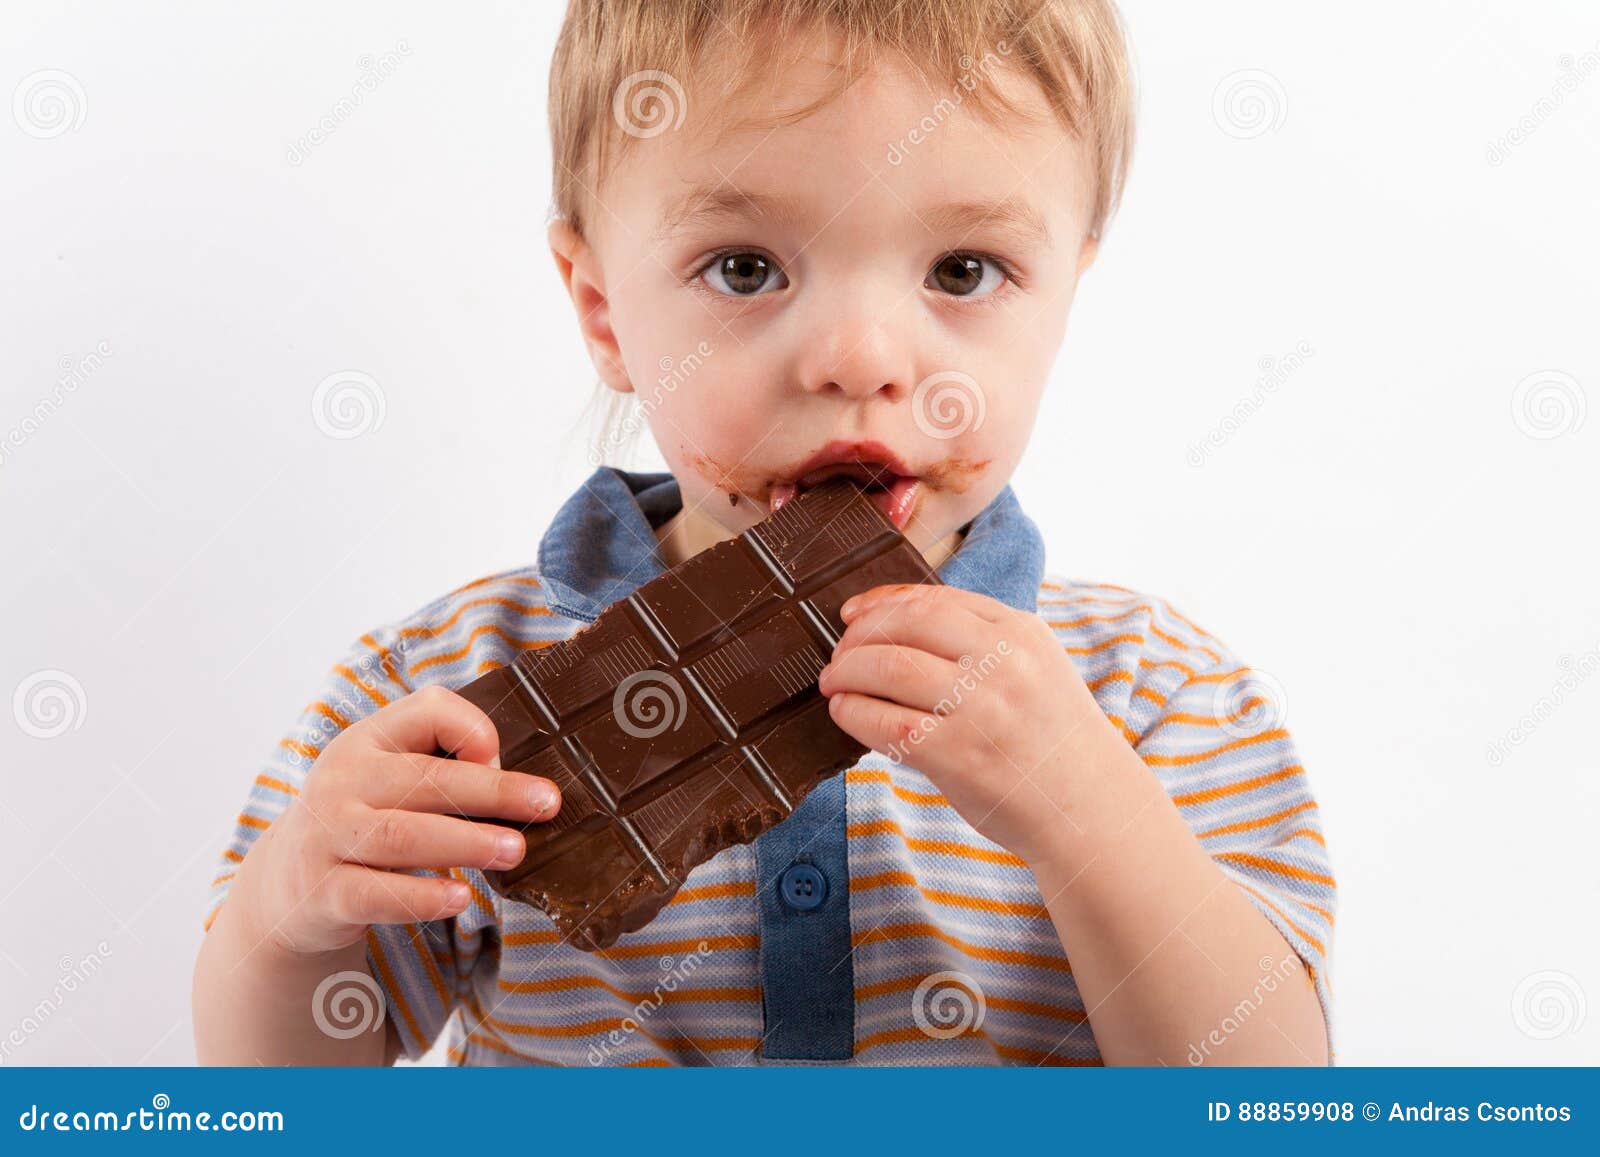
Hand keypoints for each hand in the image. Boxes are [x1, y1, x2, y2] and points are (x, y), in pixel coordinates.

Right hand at [228, 684, 561, 957]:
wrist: (284, 883)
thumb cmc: (360, 817)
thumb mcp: (384, 773)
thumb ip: (438, 763)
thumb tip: (506, 778)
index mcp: (365, 741)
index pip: (426, 711)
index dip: (472, 729)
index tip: (503, 758)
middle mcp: (341, 782)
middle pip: (425, 779)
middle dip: (492, 791)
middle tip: (545, 804)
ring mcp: (327, 838)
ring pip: (403, 835)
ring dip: (467, 842)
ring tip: (514, 850)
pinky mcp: (323, 893)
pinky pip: (376, 894)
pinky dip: (421, 897)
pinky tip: (460, 898)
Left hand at [816, 584, 1121, 865]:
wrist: (1093, 809)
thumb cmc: (1054, 741)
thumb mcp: (1037, 670)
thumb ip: (982, 643)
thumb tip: (894, 626)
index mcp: (1022, 632)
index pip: (935, 599)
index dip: (883, 602)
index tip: (853, 613)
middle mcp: (1004, 662)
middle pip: (906, 625)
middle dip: (858, 638)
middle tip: (838, 656)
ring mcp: (982, 708)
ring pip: (889, 667)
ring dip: (847, 672)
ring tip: (833, 683)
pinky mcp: (960, 756)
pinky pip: (886, 722)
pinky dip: (853, 712)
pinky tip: (844, 714)